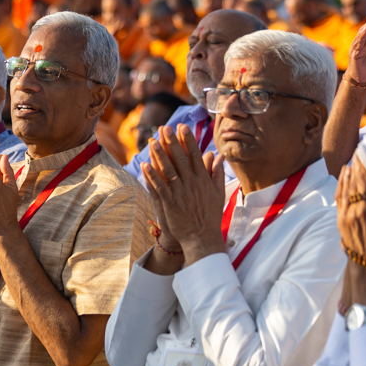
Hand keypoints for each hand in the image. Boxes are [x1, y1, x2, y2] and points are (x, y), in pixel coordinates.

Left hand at [142, 124, 225, 264]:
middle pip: (180, 159)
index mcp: (203, 180)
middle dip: (172, 142)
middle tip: (165, 127)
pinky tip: (145, 165)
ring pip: (169, 170)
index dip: (188, 140)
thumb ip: (217, 173)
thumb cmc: (210, 216)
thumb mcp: (218, 193)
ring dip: (160, 155)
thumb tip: (219, 155)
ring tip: (153, 141)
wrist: (202, 237)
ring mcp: (181, 193)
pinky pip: (160, 187)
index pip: (195, 155)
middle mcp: (192, 184)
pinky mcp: (171, 203)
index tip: (182, 127)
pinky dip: (153, 176)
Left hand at [336, 154, 365, 265]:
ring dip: (352, 168)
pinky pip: (341, 194)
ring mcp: (352, 211)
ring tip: (354, 157)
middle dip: (363, 161)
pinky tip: (345, 171)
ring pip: (351, 183)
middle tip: (362, 149)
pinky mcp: (341, 216)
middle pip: (363, 177)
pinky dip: (342, 181)